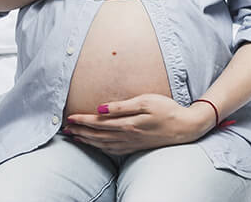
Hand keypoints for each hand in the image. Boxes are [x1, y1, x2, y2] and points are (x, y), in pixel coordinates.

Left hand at [62, 94, 210, 155]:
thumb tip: (100, 108)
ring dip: (88, 140)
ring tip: (74, 137)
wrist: (185, 127)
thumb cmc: (166, 109)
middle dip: (80, 131)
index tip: (69, 117)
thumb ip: (121, 106)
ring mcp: (132, 143)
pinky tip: (95, 145)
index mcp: (127, 123)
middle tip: (65, 128)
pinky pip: (113, 150)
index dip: (82, 120)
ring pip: (104, 144)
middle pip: (98, 135)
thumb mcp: (144, 101)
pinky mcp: (136, 146)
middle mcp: (127, 136)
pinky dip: (101, 148)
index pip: (98, 123)